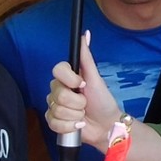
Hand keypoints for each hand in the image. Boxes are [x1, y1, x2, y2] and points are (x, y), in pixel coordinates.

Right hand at [45, 31, 122, 151]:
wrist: (106, 125)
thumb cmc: (102, 101)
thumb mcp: (96, 78)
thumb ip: (87, 57)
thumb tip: (86, 34)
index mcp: (67, 77)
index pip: (57, 70)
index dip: (69, 79)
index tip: (82, 84)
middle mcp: (58, 90)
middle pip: (57, 93)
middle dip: (77, 102)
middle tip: (86, 104)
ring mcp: (54, 106)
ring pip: (56, 109)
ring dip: (75, 115)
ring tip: (83, 115)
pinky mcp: (54, 122)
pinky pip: (54, 122)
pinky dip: (70, 126)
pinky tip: (78, 124)